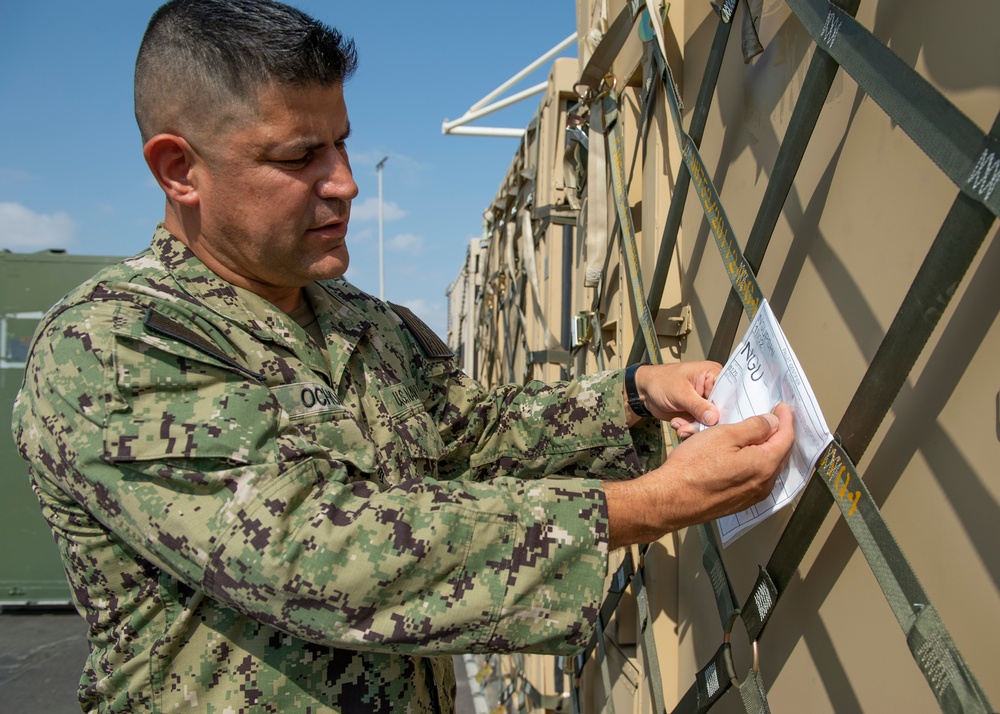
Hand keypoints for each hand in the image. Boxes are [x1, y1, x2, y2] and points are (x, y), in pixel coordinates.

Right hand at [606, 403, 793, 547]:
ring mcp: (752, 496)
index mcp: (764, 465)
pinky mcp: (739, 502)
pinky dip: (755, 463)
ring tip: (759, 434)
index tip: (782, 407)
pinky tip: (744, 455)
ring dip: (766, 449)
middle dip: (779, 434)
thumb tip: (773, 422)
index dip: (786, 419)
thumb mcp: (725, 435)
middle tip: (775, 418)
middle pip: (780, 454)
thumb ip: (754, 427)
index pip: (785, 438)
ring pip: (767, 468)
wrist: (671, 498)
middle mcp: (764, 484)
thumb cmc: (694, 465)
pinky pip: (755, 479)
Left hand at [625, 361, 721, 435]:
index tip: (720, 421)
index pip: (729, 393)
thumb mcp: (679, 392)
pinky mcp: (698, 414)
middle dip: (708, 423)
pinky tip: (678, 424)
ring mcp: (706, 403)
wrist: (644, 392)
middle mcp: (712, 389)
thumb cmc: (660, 381)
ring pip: (711, 422)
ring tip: (681, 426)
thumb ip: (698, 405)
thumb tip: (714, 417)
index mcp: (712, 374)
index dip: (727, 408)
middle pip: (722, 410)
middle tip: (694, 427)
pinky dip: (689, 429)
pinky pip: (700, 426)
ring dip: (696, 428)